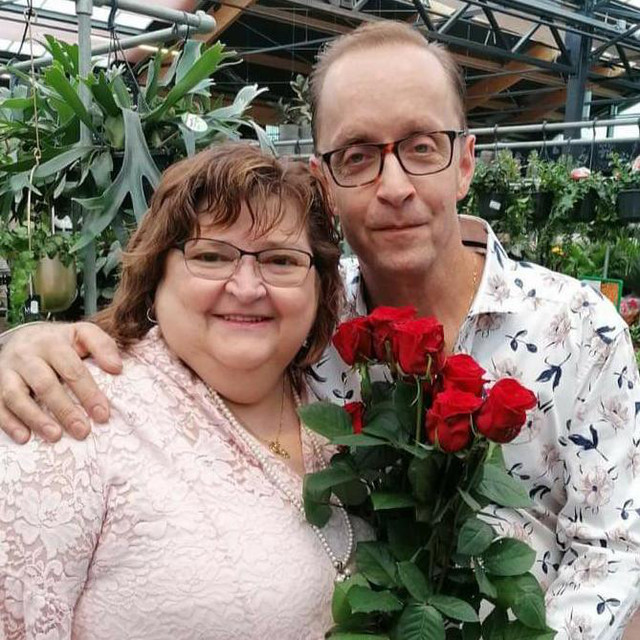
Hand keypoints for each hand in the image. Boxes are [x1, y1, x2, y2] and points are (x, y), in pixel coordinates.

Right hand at [0, 322, 122, 442]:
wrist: (24, 337)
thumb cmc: (60, 342)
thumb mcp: (83, 334)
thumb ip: (102, 345)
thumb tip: (117, 368)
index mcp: (52, 342)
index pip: (72, 369)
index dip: (88, 392)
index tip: (102, 414)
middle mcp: (27, 355)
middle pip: (45, 384)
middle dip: (65, 410)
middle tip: (82, 431)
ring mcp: (7, 370)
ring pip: (16, 395)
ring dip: (36, 418)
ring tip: (55, 436)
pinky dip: (8, 422)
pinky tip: (24, 438)